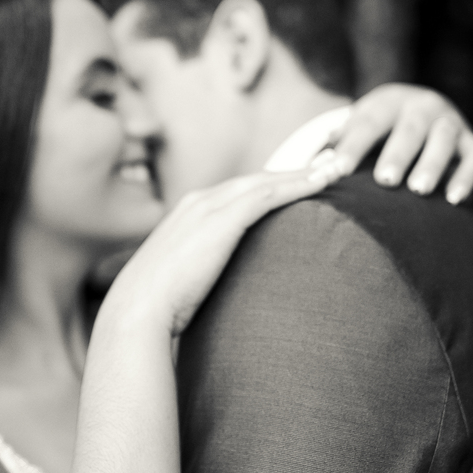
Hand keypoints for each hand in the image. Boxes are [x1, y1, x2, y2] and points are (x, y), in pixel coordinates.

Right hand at [103, 159, 340, 337]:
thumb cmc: (156, 308)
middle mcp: (198, 202)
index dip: (269, 186)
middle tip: (326, 162)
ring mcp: (209, 207)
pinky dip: (297, 184)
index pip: (236, 194)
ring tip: (334, 167)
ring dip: (302, 173)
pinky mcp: (222, 219)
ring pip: (265, 181)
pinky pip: (268, 195)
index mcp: (187, 216)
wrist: (138, 310)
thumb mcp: (179, 283)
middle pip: (255, 180)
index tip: (295, 183)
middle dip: (291, 171)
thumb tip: (212, 293)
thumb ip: (198, 275)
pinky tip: (321, 181)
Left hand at [342, 84, 472, 203]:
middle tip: (385, 180)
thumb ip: (339, 147)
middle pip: (410, 128)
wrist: (418, 112)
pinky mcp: (471, 141)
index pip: (369, 123)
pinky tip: (455, 200)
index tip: (338, 171)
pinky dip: (468, 176)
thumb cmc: (378, 132)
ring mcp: (450, 122)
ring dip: (433, 163)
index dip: (353, 146)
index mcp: (388, 102)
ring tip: (419, 190)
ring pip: (444, 138)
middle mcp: (422, 106)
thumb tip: (316, 168)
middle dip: (398, 154)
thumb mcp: (358, 129)